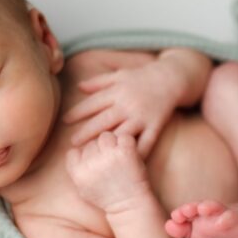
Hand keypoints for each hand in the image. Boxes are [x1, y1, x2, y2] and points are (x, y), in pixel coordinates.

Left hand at [63, 61, 180, 157]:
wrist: (171, 78)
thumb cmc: (142, 76)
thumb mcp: (120, 75)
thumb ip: (99, 82)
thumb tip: (78, 87)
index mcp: (118, 91)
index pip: (94, 102)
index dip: (78, 112)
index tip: (65, 121)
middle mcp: (128, 104)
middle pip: (104, 120)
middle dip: (87, 132)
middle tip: (72, 143)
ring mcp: (142, 116)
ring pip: (122, 133)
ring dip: (108, 144)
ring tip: (95, 155)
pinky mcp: (156, 125)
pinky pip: (146, 142)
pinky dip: (137, 153)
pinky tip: (127, 163)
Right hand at [65, 132, 152, 214]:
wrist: (130, 205)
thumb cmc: (107, 199)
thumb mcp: (83, 190)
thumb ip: (76, 171)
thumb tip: (74, 150)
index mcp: (79, 173)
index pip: (74, 152)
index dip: (84, 157)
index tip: (94, 165)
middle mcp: (92, 163)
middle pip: (91, 143)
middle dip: (99, 151)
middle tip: (110, 163)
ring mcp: (109, 156)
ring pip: (106, 135)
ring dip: (113, 143)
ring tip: (119, 156)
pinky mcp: (125, 152)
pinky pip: (124, 137)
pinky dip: (127, 143)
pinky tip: (129, 153)